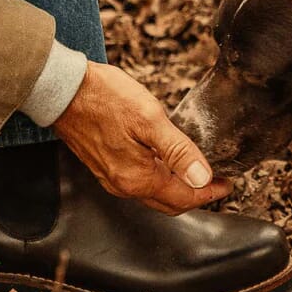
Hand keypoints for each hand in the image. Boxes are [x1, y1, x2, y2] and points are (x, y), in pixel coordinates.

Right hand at [53, 62, 231, 213]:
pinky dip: (158, 179)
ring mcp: (110, 177)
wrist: (62, 89)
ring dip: (177, 188)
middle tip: (217, 181)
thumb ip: (178, 151)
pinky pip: (138, 182)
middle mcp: (123, 185)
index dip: (210, 193)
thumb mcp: (149, 119)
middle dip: (196, 194)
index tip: (228, 182)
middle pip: (168, 202)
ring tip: (196, 171)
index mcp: (138, 178)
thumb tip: (203, 178)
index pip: (184, 198)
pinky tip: (166, 162)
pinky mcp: (103, 165)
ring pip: (153, 193)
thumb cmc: (104, 98)